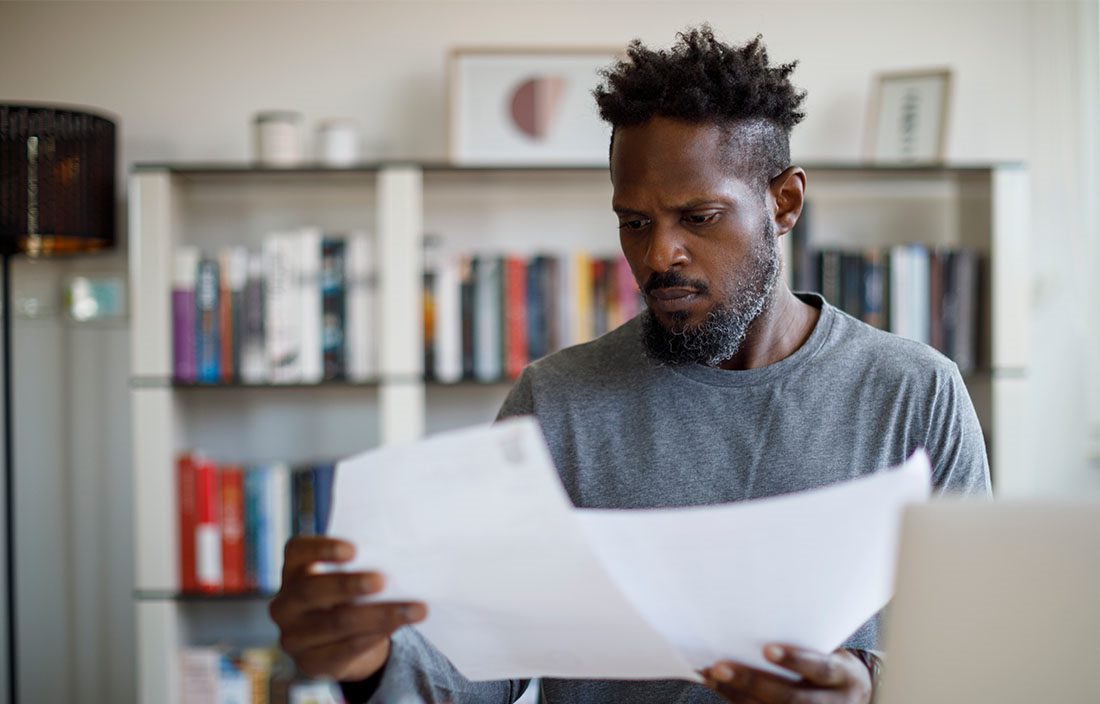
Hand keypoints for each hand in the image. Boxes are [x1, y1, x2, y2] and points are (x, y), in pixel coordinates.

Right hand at [268, 536, 427, 681]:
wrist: (341, 643)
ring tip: (414, 609)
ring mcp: (293, 637)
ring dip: (379, 615)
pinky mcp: (310, 663)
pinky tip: (396, 627)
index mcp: (294, 570)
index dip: (322, 548)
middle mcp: (285, 604)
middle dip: (350, 585)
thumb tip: (400, 563)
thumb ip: (362, 567)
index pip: (297, 551)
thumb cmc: (349, 596)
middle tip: (383, 580)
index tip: (354, 549)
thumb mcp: (348, 578)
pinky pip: (344, 649)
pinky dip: (374, 636)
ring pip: (336, 623)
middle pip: (313, 590)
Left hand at [701, 644, 872, 703]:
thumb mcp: (830, 651)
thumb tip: (755, 617)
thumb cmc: (830, 663)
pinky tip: (717, 686)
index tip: (768, 649)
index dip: (795, 660)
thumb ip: (804, 641)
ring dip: (736, 694)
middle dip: (752, 682)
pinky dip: (736, 700)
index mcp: (843, 677)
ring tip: (710, 675)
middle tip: (719, 666)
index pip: (820, 669)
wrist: (853, 698)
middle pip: (790, 698)